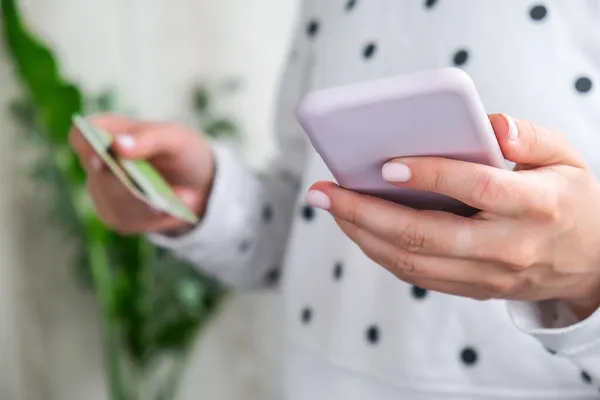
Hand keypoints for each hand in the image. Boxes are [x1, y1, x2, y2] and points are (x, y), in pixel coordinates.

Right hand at [70, 114, 214, 234]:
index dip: (86, 146)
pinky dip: (159, 217)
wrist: (200, 183)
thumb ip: (149, 137)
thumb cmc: (181, 151)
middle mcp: (99, 163)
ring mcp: (104, 193)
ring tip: (185, 197)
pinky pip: (131, 222)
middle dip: (130, 187)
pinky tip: (178, 209)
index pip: (81, 135)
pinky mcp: (118, 217)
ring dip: (151, 205)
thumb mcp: (176, 138)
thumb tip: (118, 146)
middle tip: (158, 194)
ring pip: (116, 205)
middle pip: (100, 178)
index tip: (102, 159)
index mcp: (108, 132)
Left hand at [306, 114, 599, 319]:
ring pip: (412, 261)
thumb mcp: (565, 156)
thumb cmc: (569, 198)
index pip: (476, 189)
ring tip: (330, 207)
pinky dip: (380, 252)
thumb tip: (489, 125)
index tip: (386, 164)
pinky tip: (356, 227)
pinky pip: (417, 275)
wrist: (591, 262)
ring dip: (362, 234)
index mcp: (535, 205)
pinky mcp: (473, 289)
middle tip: (324, 192)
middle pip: (425, 235)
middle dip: (365, 213)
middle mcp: (508, 247)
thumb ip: (529, 137)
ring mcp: (488, 275)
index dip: (430, 176)